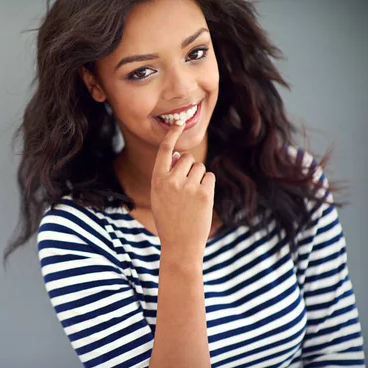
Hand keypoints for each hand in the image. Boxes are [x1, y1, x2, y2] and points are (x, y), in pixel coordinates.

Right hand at [150, 122, 215, 256]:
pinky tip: (201, 201)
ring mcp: (188, 186)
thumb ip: (167, 175)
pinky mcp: (204, 193)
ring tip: (192, 199)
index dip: (172, 134)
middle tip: (185, 189)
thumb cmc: (169, 219)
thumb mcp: (160, 196)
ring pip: (200, 168)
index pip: (165, 150)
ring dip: (199, 178)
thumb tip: (181, 156)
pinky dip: (208, 186)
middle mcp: (171, 180)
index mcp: (157, 180)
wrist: (180, 245)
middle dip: (189, 168)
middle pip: (187, 158)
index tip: (178, 123)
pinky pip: (210, 177)